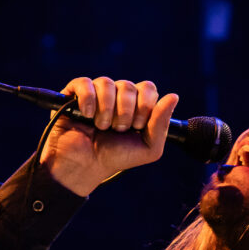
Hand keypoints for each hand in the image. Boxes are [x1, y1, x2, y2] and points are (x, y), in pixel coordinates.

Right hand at [39, 77, 178, 195]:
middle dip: (126, 112)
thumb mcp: (149, 148)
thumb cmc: (117, 157)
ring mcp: (96, 94)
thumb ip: (162, 124)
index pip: (148, 88)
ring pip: (107, 83)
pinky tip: (87, 116)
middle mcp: (118, 96)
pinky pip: (85, 83)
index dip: (145, 106)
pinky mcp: (75, 94)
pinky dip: (88, 100)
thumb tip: (173, 96)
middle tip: (118, 130)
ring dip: (107, 110)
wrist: (86, 166)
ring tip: (101, 127)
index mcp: (137, 105)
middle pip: (129, 86)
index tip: (137, 126)